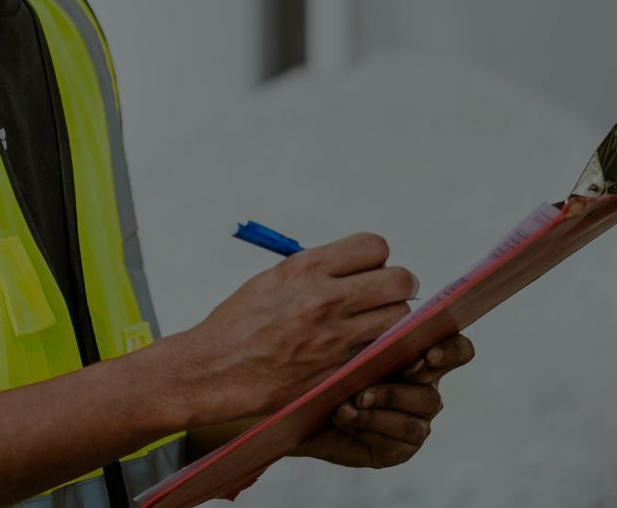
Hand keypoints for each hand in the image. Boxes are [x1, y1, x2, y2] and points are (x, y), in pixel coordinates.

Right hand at [163, 233, 417, 427]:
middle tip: (385, 296)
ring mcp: (336, 337)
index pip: (375, 247)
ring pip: (399, 317)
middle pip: (399, 281)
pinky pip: (382, 351)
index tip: (369, 270)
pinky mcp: (339, 369)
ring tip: (374, 324)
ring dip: (392, 319)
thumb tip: (352, 267)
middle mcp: (326, 298)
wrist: (217, 369)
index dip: (376, 259)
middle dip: (397, 286)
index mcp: (307, 268)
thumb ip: (315, 271)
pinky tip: (363, 349)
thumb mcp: (273, 279)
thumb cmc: (239, 324)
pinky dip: (379, 349)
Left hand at [291, 334, 475, 467]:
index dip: (452, 351)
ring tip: (345, 407)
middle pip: (432, 397)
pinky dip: (366, 429)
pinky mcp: (399, 449)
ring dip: (376, 414)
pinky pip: (394, 443)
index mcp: (420, 359)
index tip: (429, 354)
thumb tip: (372, 328)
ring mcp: (415, 424)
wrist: (303, 405)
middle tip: (362, 393)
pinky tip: (343, 418)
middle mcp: (424, 392)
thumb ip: (369, 338)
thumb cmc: (329, 366)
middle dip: (394, 395)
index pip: (457, 351)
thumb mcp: (348, 347)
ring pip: (412, 423)